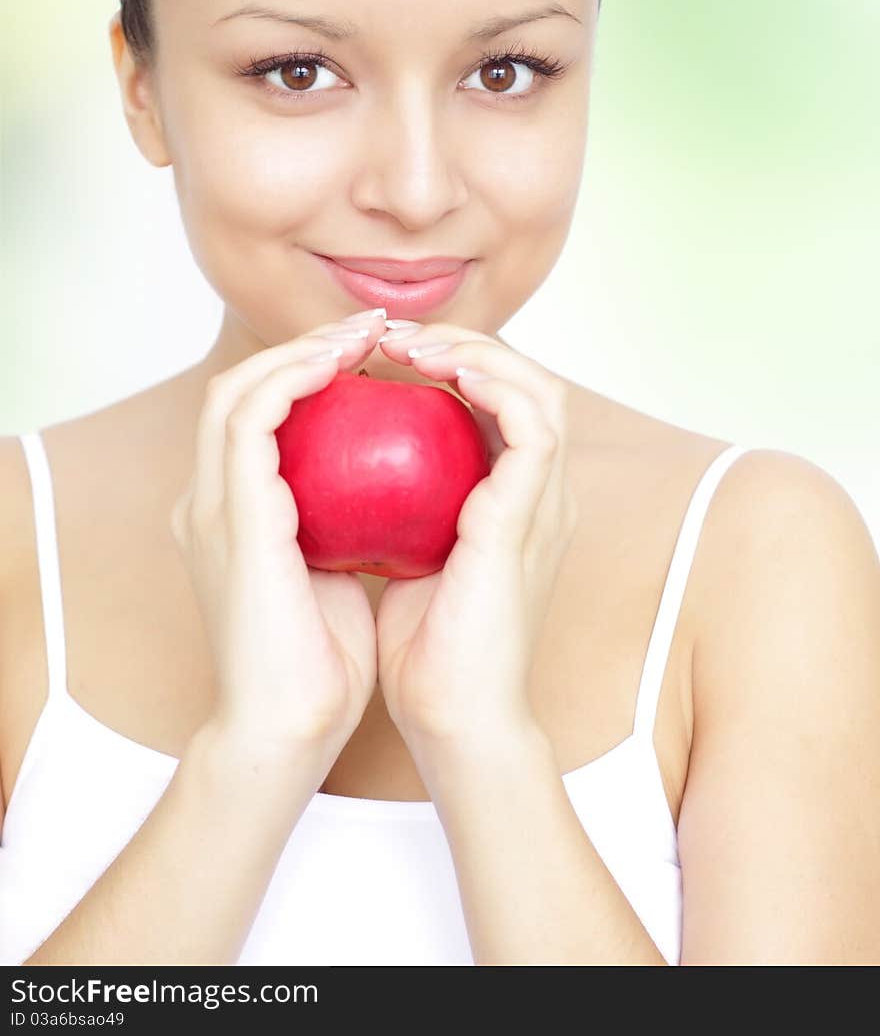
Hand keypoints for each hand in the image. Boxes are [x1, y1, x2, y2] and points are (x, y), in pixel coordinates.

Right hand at [169, 307, 388, 768]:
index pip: (258, 417)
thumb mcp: (334, 574)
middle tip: (375, 328)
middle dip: (307, 346)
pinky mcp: (227, 515)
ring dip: (302, 351)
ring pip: (237, 389)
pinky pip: (250, 419)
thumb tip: (394, 489)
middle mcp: (209, 501)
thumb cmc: (321, 665)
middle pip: (241, 388)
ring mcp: (209, 506)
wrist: (286, 728)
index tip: (376, 358)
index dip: (309, 374)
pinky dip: (295, 380)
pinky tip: (347, 369)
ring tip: (368, 334)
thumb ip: (343, 525)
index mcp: (232, 515)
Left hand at [373, 323, 577, 750]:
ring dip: (475, 350)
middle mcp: (539, 492)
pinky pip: (534, 422)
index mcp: (512, 499)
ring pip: (538, 384)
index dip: (445, 361)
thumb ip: (396, 507)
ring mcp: (546, 501)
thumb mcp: (403, 555)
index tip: (375, 355)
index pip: (494, 402)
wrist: (453, 717)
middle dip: (458, 341)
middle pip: (521, 378)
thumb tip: (342, 464)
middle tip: (388, 335)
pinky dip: (493, 384)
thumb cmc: (421, 649)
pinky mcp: (534, 513)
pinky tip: (438, 374)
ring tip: (409, 345)